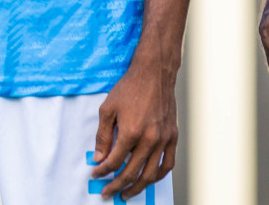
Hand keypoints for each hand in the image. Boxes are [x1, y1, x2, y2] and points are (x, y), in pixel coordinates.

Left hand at [92, 57, 176, 198]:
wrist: (153, 75)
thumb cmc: (129, 89)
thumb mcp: (107, 109)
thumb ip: (103, 136)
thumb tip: (99, 157)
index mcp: (131, 133)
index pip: (114, 161)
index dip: (103, 171)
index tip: (96, 174)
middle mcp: (149, 140)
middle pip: (132, 172)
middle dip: (117, 185)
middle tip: (108, 193)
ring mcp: (163, 140)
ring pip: (151, 174)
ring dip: (138, 187)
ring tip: (127, 194)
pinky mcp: (173, 138)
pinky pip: (168, 164)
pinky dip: (158, 176)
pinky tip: (149, 180)